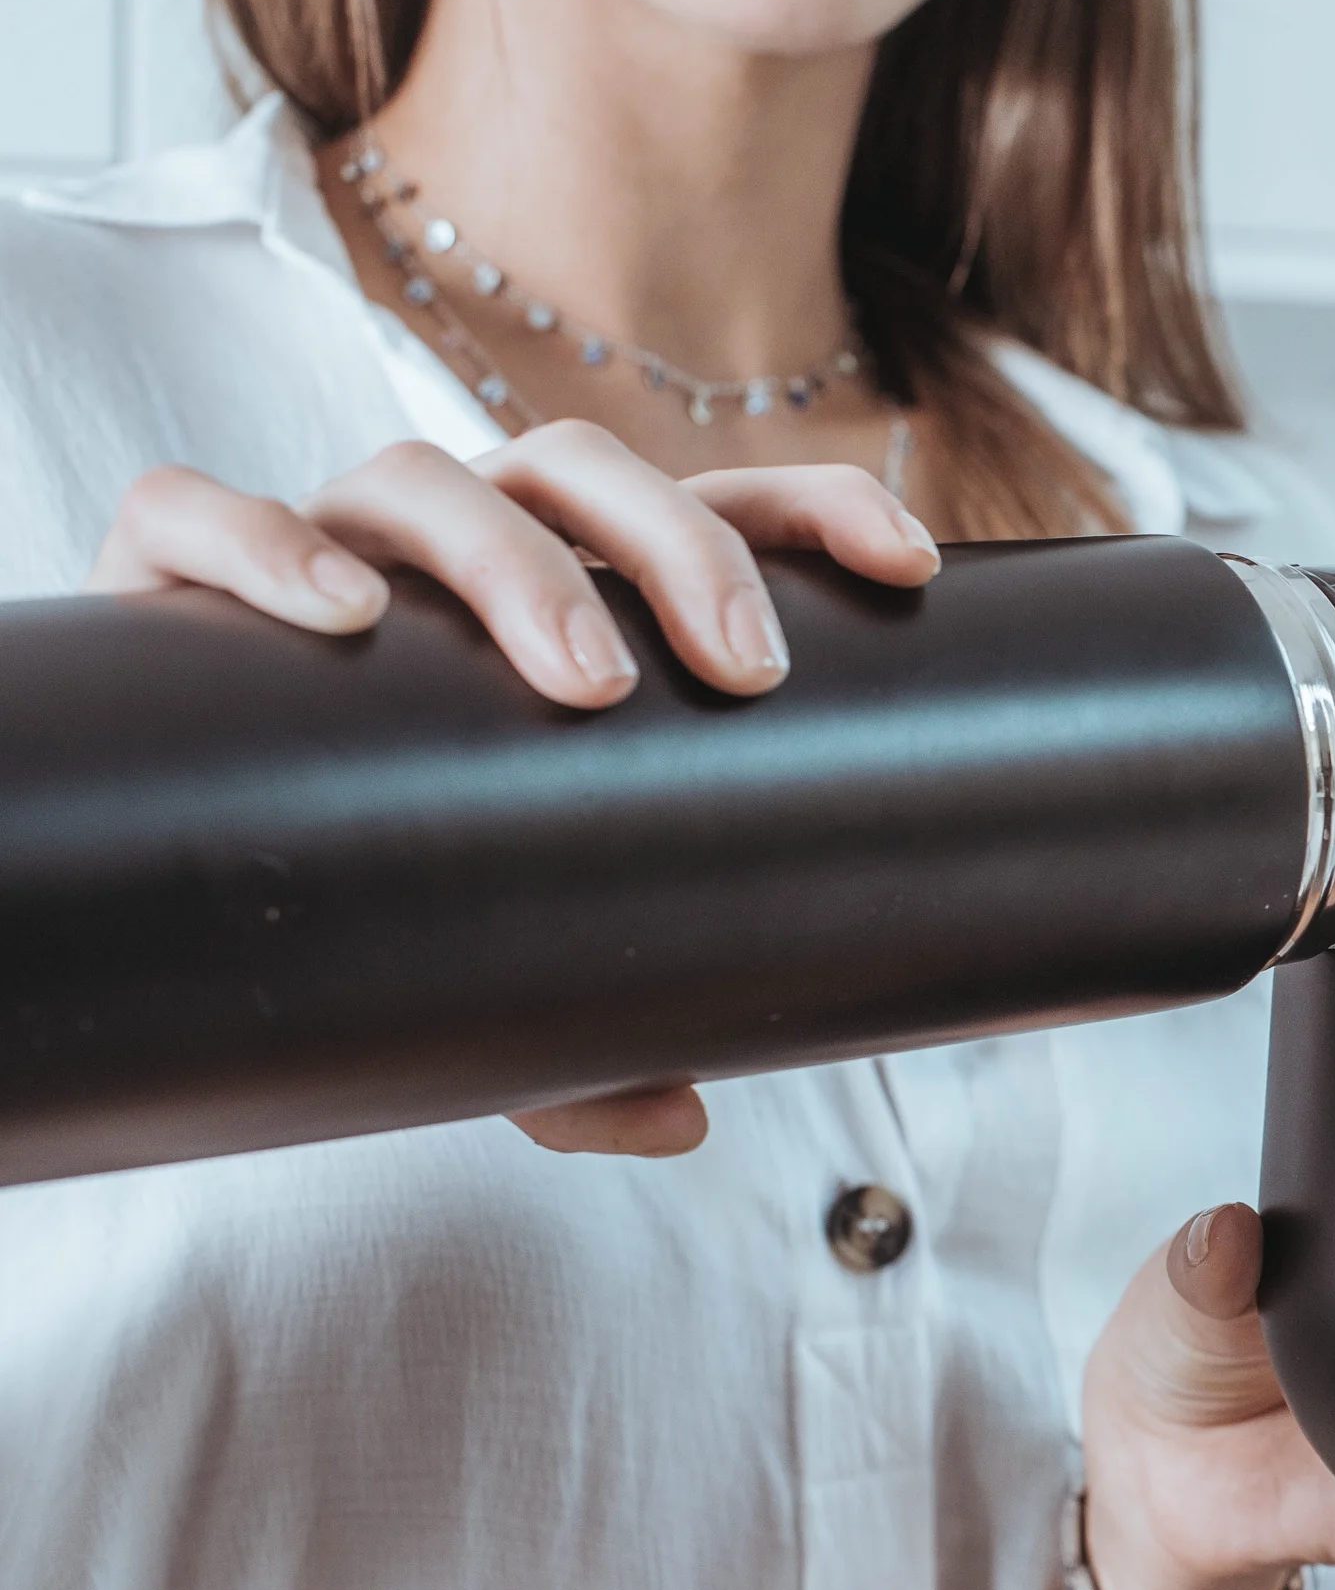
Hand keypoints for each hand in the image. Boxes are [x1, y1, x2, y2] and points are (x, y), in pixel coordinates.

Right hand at [84, 424, 942, 1155]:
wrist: (198, 879)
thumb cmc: (391, 905)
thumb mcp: (507, 981)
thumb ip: (587, 1044)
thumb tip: (683, 1119)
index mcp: (567, 601)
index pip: (707, 506)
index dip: (816, 509)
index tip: (912, 570)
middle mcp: (454, 558)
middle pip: (574, 471)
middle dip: (678, 546)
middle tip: (743, 675)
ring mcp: (318, 556)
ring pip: (416, 476)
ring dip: (512, 556)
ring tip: (580, 678)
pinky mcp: (167, 592)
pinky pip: (191, 513)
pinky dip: (260, 545)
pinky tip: (341, 618)